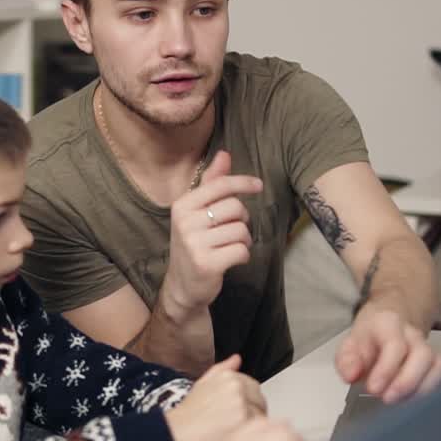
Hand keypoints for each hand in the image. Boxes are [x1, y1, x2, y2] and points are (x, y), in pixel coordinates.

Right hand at [160, 151, 263, 315]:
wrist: (182, 286)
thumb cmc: (194, 244)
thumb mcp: (197, 212)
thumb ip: (211, 183)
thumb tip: (224, 154)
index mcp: (182, 205)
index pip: (220, 186)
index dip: (243, 183)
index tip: (258, 185)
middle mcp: (185, 222)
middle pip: (235, 208)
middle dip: (242, 219)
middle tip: (232, 230)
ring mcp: (194, 244)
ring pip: (241, 230)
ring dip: (243, 239)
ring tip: (230, 247)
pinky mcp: (206, 264)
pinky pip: (241, 250)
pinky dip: (242, 255)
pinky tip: (231, 259)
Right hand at [165, 355, 265, 440]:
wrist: (177, 430)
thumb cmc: (188, 412)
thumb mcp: (203, 383)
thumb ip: (223, 369)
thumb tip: (237, 359)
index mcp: (227, 375)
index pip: (253, 386)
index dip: (249, 402)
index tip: (239, 411)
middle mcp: (235, 385)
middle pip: (260, 400)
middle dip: (253, 413)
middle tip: (236, 423)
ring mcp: (240, 400)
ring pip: (260, 414)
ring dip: (250, 424)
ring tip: (232, 430)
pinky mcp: (243, 417)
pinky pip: (256, 426)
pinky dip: (247, 433)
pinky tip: (232, 435)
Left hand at [336, 303, 440, 402]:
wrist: (387, 324)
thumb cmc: (370, 337)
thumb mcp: (349, 344)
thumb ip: (347, 360)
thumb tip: (351, 375)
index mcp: (388, 324)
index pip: (395, 345)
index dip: (386, 369)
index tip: (373, 388)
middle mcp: (412, 334)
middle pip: (422, 355)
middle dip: (406, 382)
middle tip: (388, 399)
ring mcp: (427, 347)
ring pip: (437, 365)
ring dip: (420, 389)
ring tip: (401, 402)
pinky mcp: (436, 361)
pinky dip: (432, 390)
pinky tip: (415, 400)